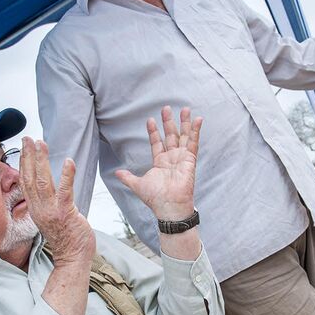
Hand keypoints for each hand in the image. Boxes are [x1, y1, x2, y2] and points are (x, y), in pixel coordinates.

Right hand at [19, 137, 94, 265]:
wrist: (73, 258)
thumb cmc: (67, 238)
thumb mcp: (51, 218)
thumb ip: (48, 204)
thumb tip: (50, 191)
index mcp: (35, 208)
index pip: (25, 182)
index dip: (24, 163)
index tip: (24, 147)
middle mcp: (39, 208)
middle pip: (30, 178)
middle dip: (29, 156)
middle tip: (28, 138)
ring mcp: (51, 211)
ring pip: (43, 181)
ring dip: (42, 160)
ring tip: (42, 143)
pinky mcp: (65, 213)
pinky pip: (65, 191)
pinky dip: (66, 175)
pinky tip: (68, 161)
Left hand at [115, 106, 201, 220]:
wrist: (168, 207)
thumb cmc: (155, 198)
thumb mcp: (137, 185)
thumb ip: (128, 177)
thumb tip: (116, 173)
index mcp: (160, 162)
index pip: (157, 143)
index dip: (153, 132)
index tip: (150, 120)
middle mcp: (171, 158)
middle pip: (171, 136)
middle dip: (169, 122)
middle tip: (166, 108)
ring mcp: (182, 158)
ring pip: (183, 136)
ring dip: (184, 123)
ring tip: (184, 109)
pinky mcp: (190, 160)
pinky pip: (193, 142)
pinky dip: (196, 131)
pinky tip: (198, 119)